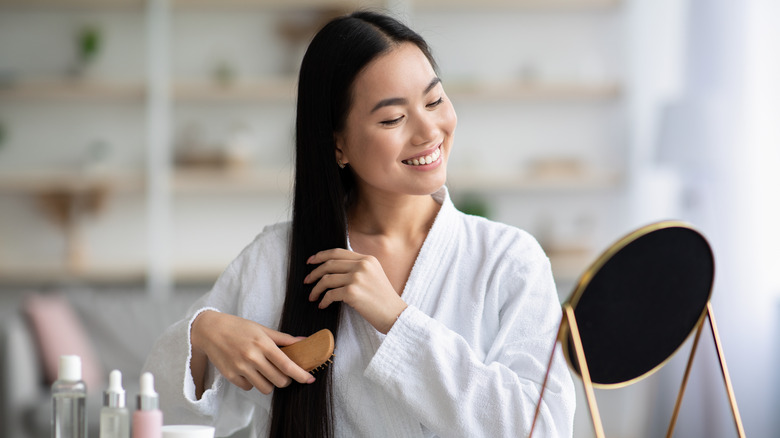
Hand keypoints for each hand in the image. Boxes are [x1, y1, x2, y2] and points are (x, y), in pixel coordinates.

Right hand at [190, 311, 313, 394]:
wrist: (210, 330)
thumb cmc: (239, 328)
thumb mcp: (262, 330)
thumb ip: (284, 339)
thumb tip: (305, 341)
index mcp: (263, 344)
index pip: (287, 364)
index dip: (301, 374)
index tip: (310, 379)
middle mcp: (252, 357)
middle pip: (279, 380)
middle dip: (286, 380)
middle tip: (283, 374)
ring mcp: (240, 368)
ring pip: (265, 388)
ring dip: (270, 383)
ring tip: (266, 372)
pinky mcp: (230, 376)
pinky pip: (249, 387)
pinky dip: (253, 383)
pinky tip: (250, 372)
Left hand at [305, 248, 407, 333]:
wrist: (395, 314)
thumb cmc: (383, 300)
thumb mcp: (374, 276)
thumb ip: (358, 268)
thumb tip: (332, 269)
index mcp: (367, 259)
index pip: (338, 252)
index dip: (321, 255)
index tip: (311, 261)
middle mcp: (362, 265)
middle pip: (329, 264)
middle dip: (314, 272)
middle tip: (307, 281)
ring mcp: (357, 278)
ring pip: (327, 279)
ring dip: (316, 289)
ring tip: (313, 296)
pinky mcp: (352, 292)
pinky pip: (330, 294)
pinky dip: (323, 300)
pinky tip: (322, 305)